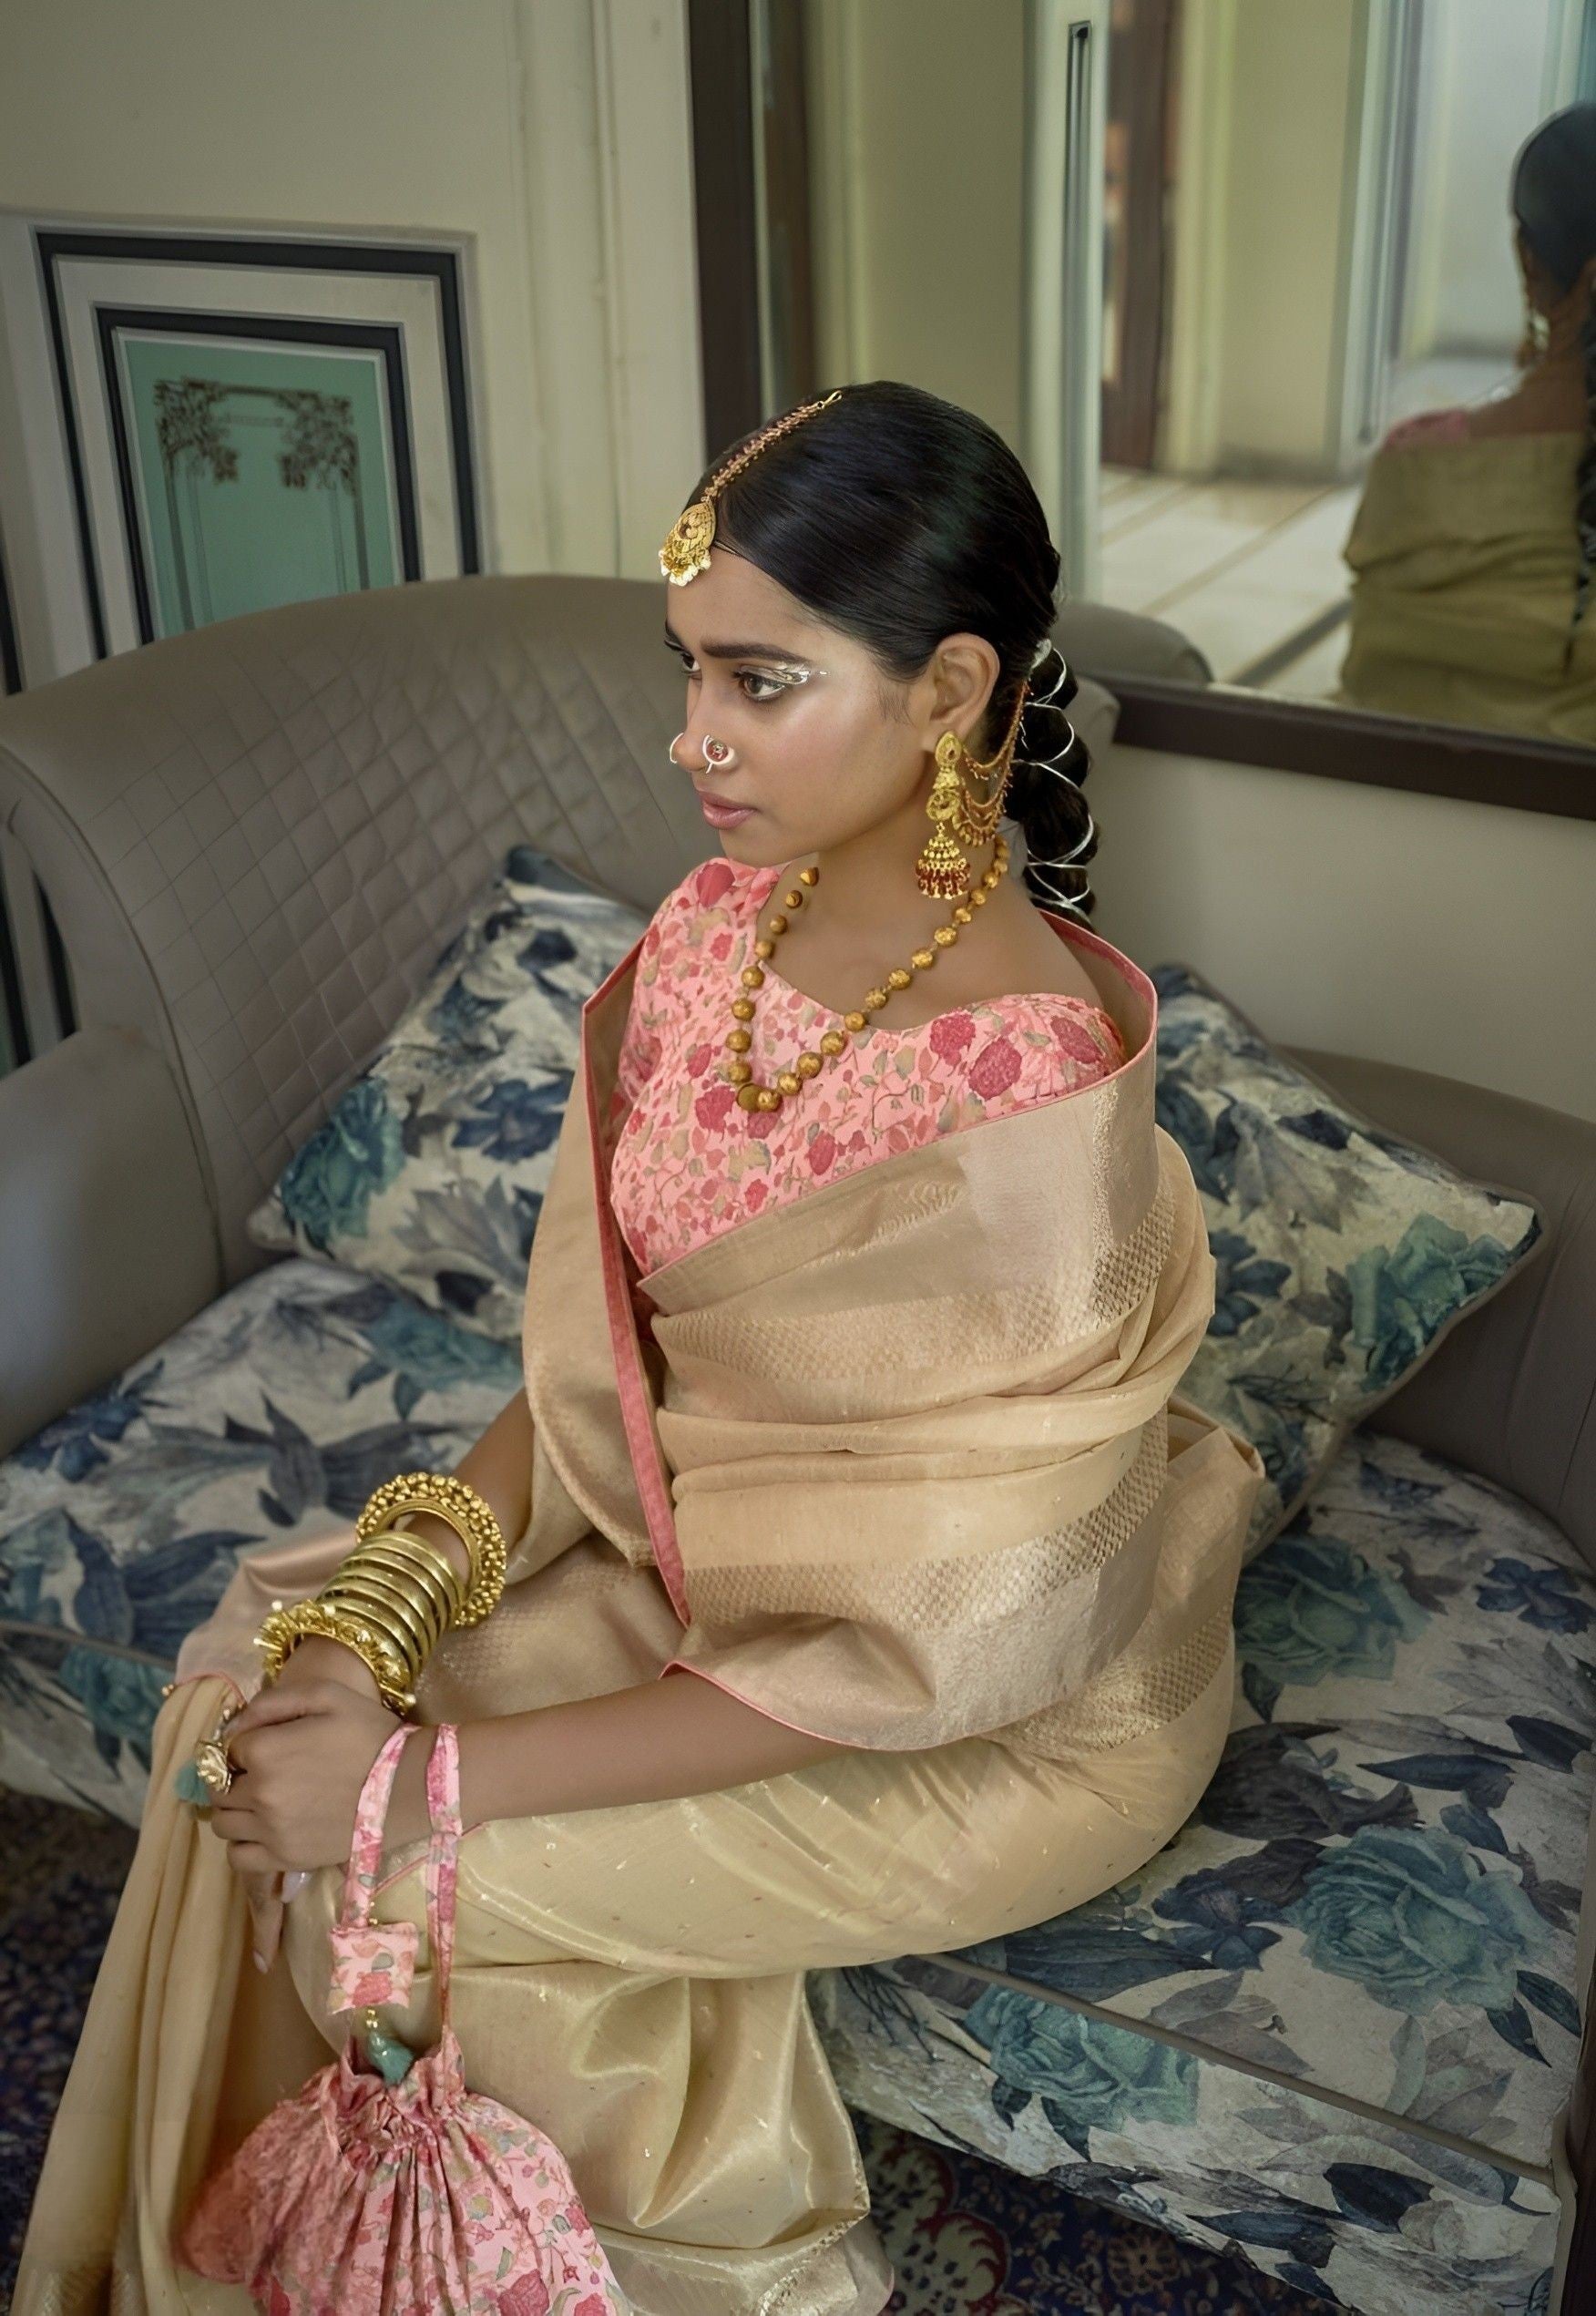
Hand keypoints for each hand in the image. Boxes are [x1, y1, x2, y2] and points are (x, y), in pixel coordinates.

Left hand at [210, 1673, 411, 1882]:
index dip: (245, 1743)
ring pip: (223, 1823)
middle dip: (236, 1777)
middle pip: (220, 1788)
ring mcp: (271, 1831)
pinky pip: (238, 1858)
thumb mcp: (326, 1696)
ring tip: (265, 1802)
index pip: (227, 1748)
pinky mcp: (285, 1859)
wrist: (409, 1785)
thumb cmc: (370, 1734)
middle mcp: (260, 1793)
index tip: (268, 1743)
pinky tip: (264, 1830)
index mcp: (264, 1750)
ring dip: (236, 1810)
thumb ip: (273, 1700)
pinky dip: (242, 1844)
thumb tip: (235, 1723)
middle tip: (267, 1772)